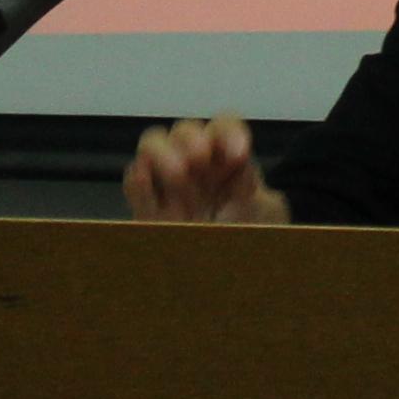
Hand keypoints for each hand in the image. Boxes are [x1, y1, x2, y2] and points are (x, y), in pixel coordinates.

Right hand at [126, 114, 287, 224]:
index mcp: (224, 157)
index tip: (239, 154)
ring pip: (152, 148)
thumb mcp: (263, 208)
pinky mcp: (147, 210)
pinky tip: (143, 177)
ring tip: (178, 173)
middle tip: (200, 156)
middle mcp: (193, 164)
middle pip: (184, 131)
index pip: (222, 127)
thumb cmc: (250, 233)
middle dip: (190, 138)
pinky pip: (134, 186)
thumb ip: (250, 183)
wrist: (235, 271)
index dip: (229, 132)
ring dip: (162, 153)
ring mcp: (167, 184)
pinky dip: (137, 180)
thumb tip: (242, 166)